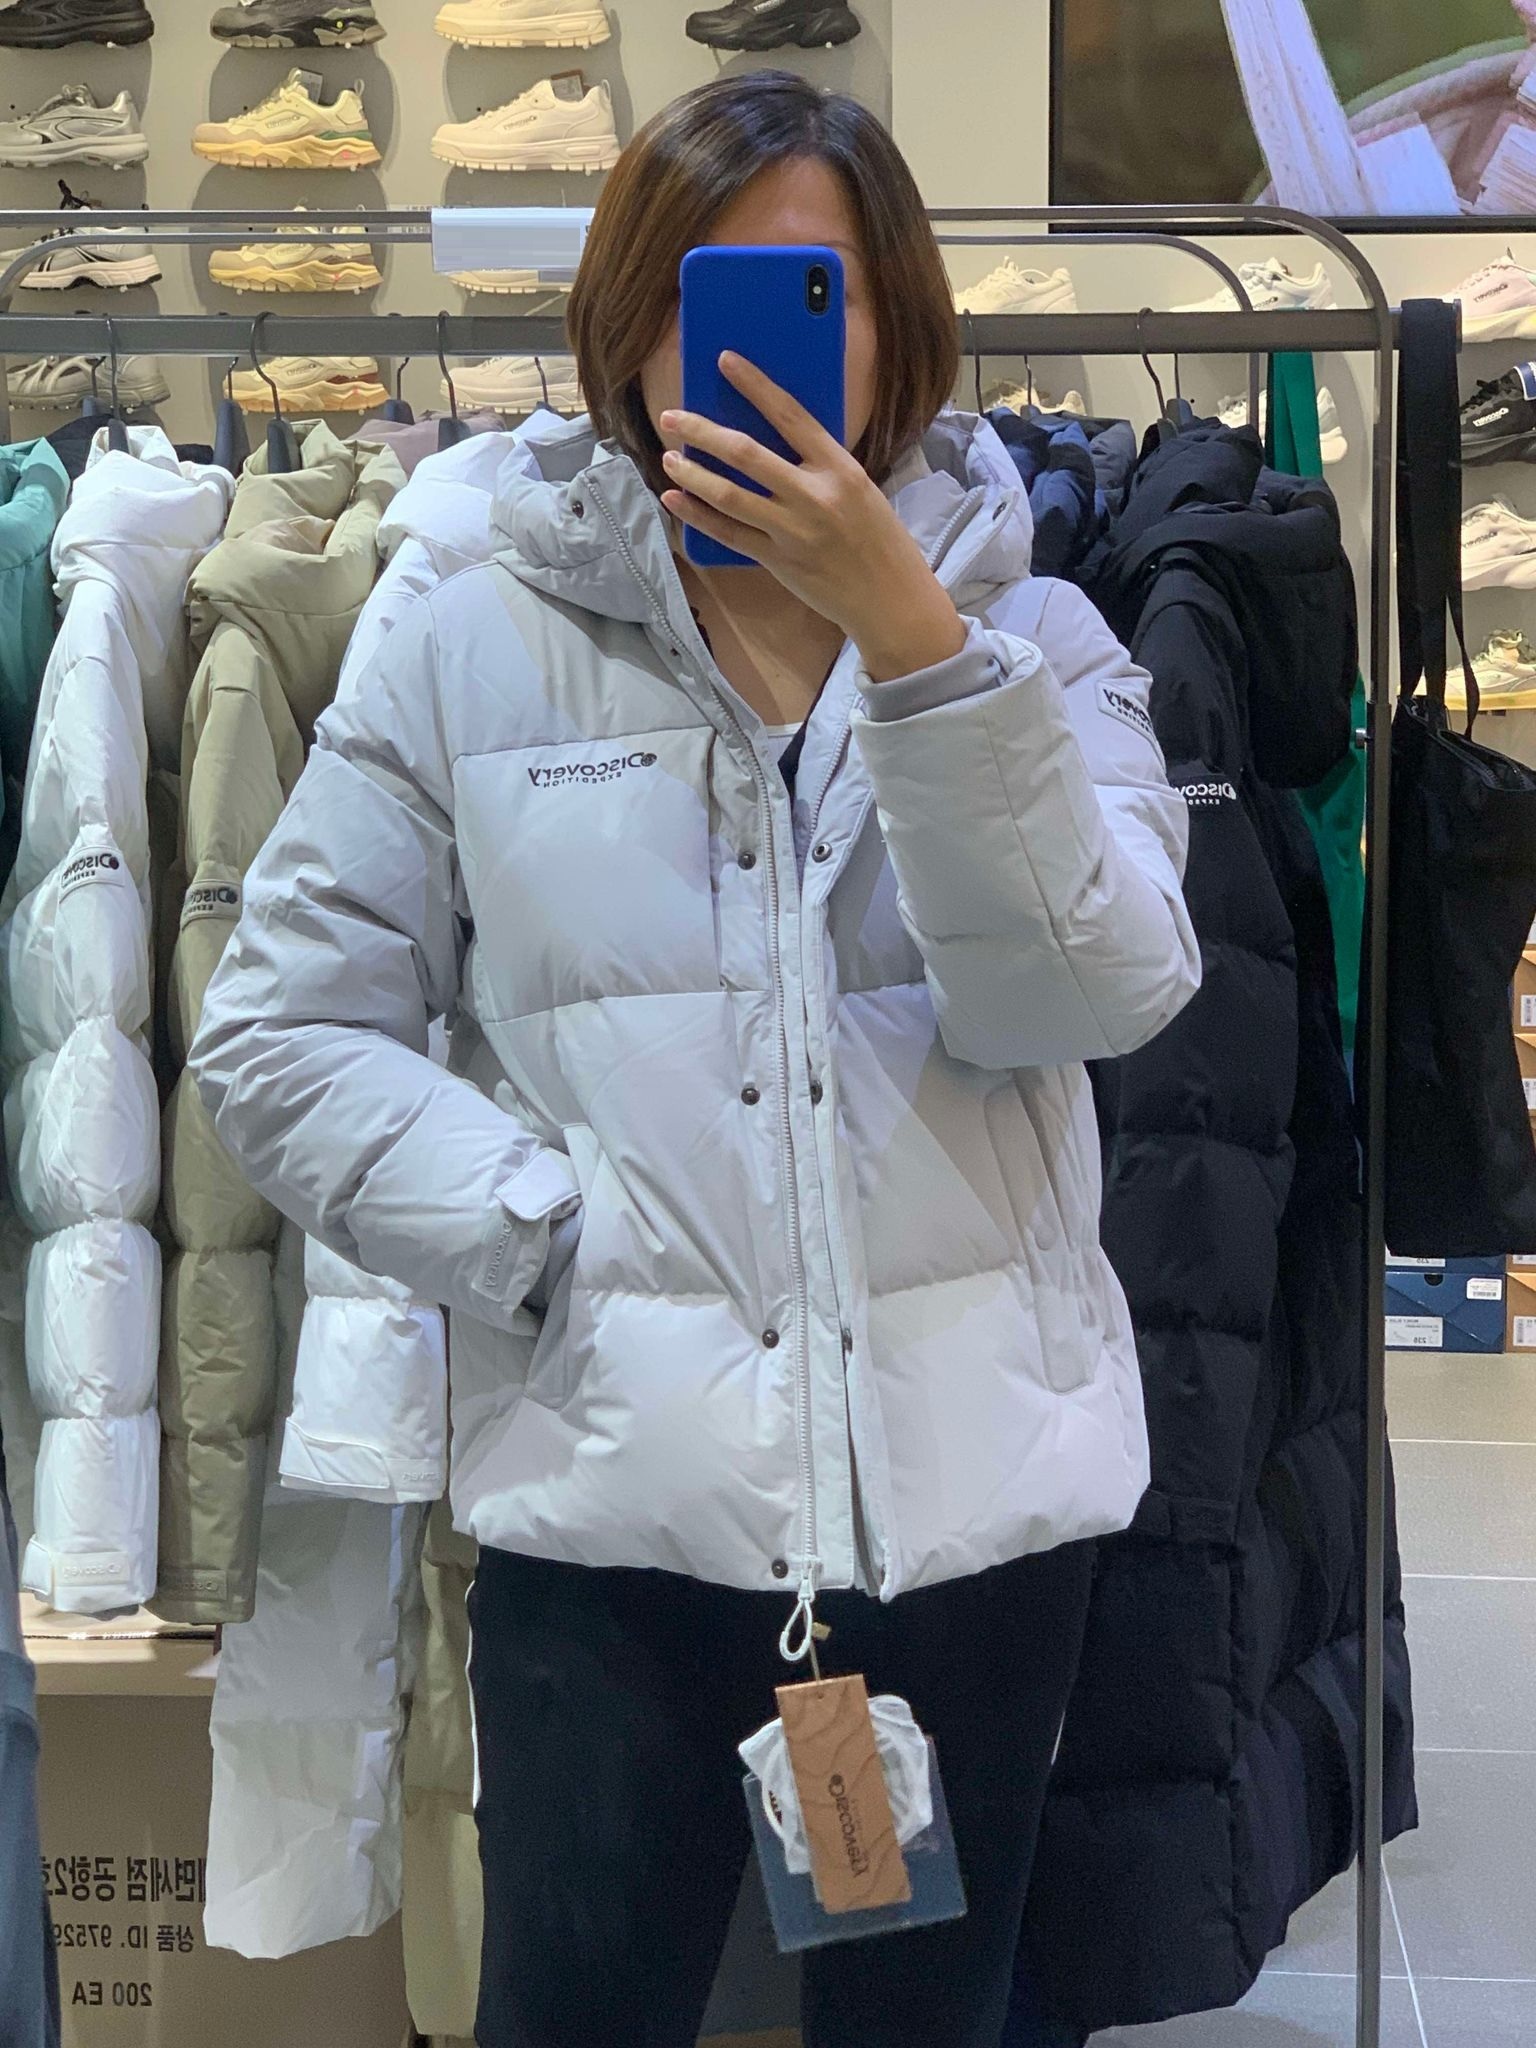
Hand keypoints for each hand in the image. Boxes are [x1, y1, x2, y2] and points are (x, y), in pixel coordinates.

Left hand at [658, 353, 965, 682]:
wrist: (890, 599)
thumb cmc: (878, 540)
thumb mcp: (859, 489)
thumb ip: (820, 466)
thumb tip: (775, 439)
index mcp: (840, 468)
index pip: (790, 415)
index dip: (754, 385)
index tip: (725, 361)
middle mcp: (814, 495)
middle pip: (746, 453)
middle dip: (702, 431)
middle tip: (672, 417)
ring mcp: (793, 530)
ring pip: (729, 494)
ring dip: (693, 473)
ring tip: (669, 457)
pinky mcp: (779, 560)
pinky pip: (729, 534)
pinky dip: (698, 516)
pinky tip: (675, 499)